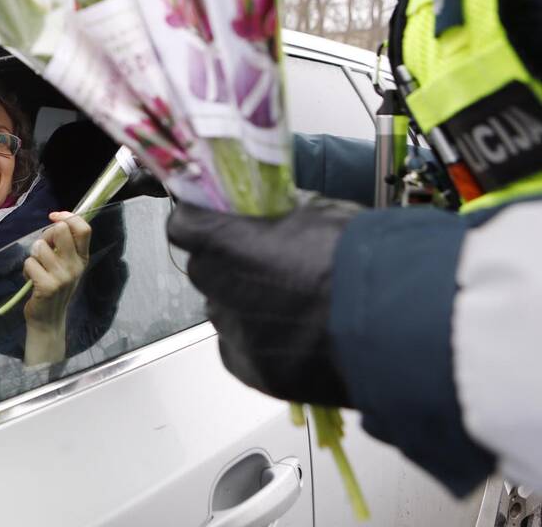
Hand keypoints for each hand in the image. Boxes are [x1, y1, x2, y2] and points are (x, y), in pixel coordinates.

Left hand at [22, 212, 90, 341]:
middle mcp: (76, 266)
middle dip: (46, 235)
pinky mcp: (48, 286)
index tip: (54, 217)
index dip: (68, 216)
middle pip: (60, 230)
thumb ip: (63, 244)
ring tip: (37, 269)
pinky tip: (32, 280)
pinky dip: (26, 270)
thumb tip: (56, 220)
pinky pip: (30, 263)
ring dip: (33, 256)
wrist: (48, 319)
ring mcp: (63, 277)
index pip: (84, 229)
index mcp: (82, 258)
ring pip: (40, 246)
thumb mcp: (65, 265)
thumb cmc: (54, 287)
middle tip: (42, 250)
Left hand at [167, 193, 361, 406]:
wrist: (399, 322)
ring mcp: (236, 333)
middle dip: (228, 264)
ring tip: (293, 304)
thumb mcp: (318, 212)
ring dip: (245, 305)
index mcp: (226, 242)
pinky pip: (240, 350)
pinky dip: (257, 342)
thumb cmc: (361, 259)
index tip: (214, 218)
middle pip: (205, 269)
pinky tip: (293, 335)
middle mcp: (220, 288)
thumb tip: (269, 215)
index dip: (200, 220)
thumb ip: (277, 216)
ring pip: (224, 311)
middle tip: (267, 262)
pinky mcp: (255, 371)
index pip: (184, 224)